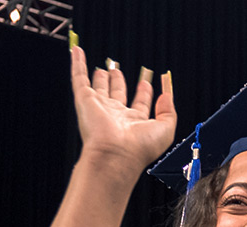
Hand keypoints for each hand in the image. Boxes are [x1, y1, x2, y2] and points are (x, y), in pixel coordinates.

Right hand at [69, 46, 176, 172]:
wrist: (115, 155)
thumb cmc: (139, 148)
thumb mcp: (166, 129)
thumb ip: (169, 111)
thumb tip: (167, 95)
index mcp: (134, 122)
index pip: (140, 103)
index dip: (144, 92)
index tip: (147, 82)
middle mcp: (116, 115)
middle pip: (117, 93)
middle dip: (118, 81)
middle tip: (118, 69)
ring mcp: (99, 107)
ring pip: (99, 86)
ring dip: (101, 76)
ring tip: (104, 66)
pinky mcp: (85, 101)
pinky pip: (79, 77)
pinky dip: (77, 63)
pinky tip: (77, 51)